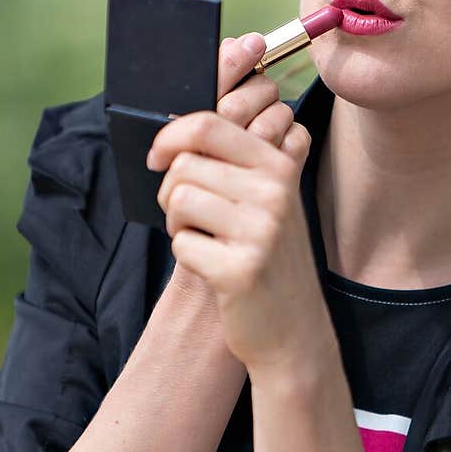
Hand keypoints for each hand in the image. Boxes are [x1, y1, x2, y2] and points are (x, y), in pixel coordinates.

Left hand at [160, 32, 296, 300]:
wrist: (292, 326)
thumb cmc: (267, 254)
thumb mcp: (267, 198)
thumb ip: (235, 159)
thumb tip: (174, 127)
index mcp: (278, 165)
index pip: (208, 125)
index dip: (169, 135)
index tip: (158, 156)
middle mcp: (275, 192)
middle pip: (184, 164)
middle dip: (171, 190)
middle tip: (189, 215)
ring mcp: (261, 230)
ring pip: (178, 199)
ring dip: (176, 223)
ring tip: (202, 238)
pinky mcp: (241, 269)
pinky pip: (181, 243)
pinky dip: (186, 255)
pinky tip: (212, 265)